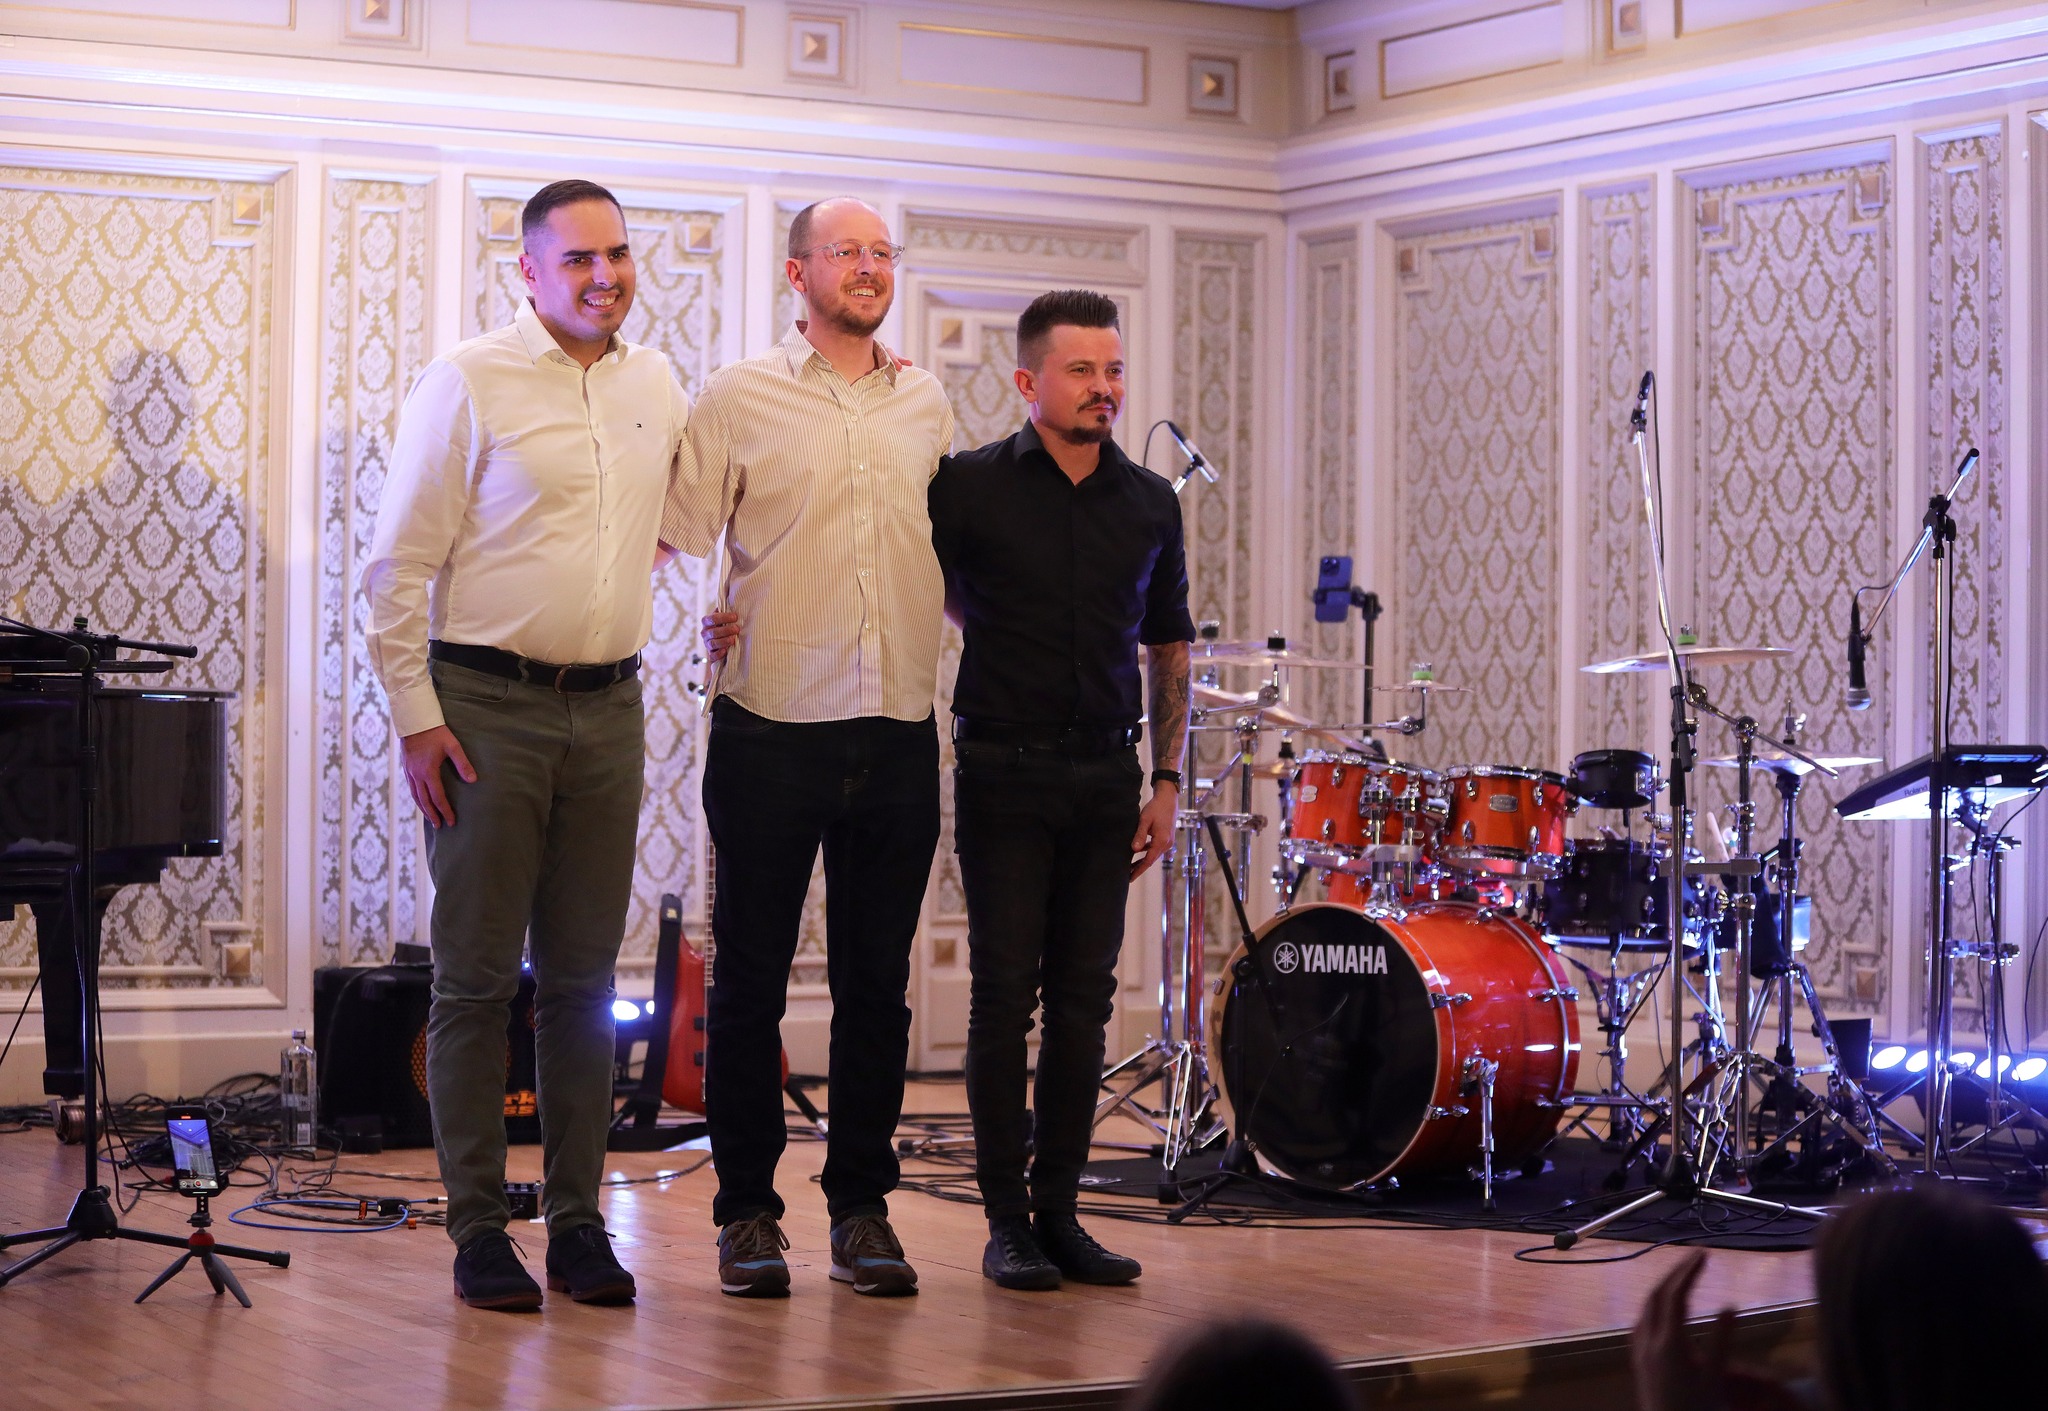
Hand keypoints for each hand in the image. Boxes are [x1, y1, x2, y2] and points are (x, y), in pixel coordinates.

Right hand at [400, 724, 475, 828]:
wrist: (414, 721)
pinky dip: (416, 798)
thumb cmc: (435, 732)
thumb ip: (463, 764)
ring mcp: (409, 772)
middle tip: (439, 826)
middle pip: (424, 801)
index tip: (451, 821)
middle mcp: (416, 775)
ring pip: (415, 796)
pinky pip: (410, 788)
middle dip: (432, 814)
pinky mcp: (406, 767)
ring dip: (423, 808)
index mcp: (428, 772)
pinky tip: (420, 800)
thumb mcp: (453, 746)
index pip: (438, 797)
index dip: (445, 810)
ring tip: (430, 817)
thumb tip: (473, 780)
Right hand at [701, 610, 738, 664]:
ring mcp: (707, 644)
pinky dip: (718, 654)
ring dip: (724, 641)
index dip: (724, 617)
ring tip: (733, 639)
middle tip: (737, 629)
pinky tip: (725, 650)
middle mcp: (705, 632)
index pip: (712, 619)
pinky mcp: (711, 654)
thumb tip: (736, 600)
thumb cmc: (725, 624)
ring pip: (713, 643)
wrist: (722, 639)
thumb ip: (727, 609)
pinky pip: (712, 656)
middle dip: (726, 630)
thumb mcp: (724, 616)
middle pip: (713, 632)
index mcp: (706, 621)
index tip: (735, 617)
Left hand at [1129, 782, 1176, 879]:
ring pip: (1153, 855)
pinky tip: (1138, 852)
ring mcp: (1167, 841)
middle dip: (1139, 868)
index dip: (1138, 870)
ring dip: (1143, 860)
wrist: (1168, 798)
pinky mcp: (1166, 838)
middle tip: (1127, 876)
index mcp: (1161, 841)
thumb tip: (1134, 850)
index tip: (1130, 878)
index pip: (1148, 860)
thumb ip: (1140, 835)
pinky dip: (1147, 852)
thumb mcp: (1145, 820)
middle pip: (1151, 860)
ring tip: (1130, 867)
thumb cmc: (1156, 808)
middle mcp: (1166, 844)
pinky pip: (1155, 848)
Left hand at [1632, 1250, 1734, 1410]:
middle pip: (1657, 1294)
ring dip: (1663, 1287)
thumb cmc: (1698, 1410)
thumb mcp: (1716, 1378)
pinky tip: (1664, 1311)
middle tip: (1694, 1259)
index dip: (1689, 1272)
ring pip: (1646, 1307)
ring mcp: (1639, 1350)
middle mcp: (1648, 1341)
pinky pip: (1642, 1321)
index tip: (1704, 1255)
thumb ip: (1722, 1341)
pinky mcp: (1637, 1360)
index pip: (1676, 1294)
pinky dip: (1654, 1306)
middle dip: (1675, 1273)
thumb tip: (1731, 1306)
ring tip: (1682, 1278)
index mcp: (1669, 1343)